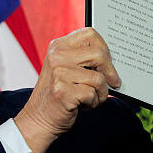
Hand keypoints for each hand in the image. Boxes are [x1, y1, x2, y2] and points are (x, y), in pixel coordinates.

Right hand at [14, 27, 120, 152]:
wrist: (39, 118)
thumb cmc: (59, 93)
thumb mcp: (66, 69)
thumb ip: (83, 58)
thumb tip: (112, 59)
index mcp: (58, 46)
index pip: (91, 34)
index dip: (105, 49)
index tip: (108, 63)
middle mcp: (57, 56)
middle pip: (99, 54)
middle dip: (111, 72)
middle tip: (112, 82)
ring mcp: (58, 74)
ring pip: (99, 78)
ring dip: (101, 92)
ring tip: (92, 98)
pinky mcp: (62, 91)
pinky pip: (92, 93)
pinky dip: (94, 102)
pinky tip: (83, 105)